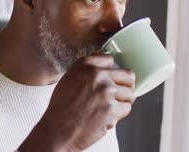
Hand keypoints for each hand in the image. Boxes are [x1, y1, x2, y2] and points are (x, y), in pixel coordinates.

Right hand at [19, 53, 135, 150]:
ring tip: (109, 108)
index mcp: (84, 66)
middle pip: (128, 76)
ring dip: (122, 102)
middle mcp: (96, 76)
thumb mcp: (69, 78)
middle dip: (126, 86)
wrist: (58, 129)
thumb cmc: (62, 107)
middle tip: (119, 94)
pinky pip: (125, 109)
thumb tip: (108, 60)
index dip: (111, 70)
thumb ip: (87, 68)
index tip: (110, 78)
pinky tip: (104, 117)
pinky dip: (118, 115)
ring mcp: (106, 92)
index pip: (109, 59)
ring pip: (130, 94)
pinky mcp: (112, 110)